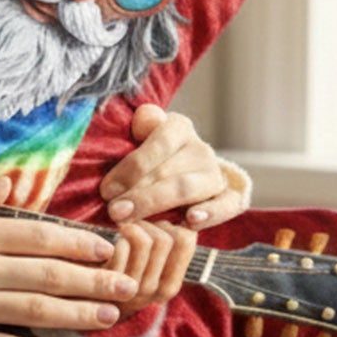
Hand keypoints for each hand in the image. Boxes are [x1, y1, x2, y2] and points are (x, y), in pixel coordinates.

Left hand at [100, 104, 245, 229]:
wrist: (184, 174)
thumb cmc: (149, 158)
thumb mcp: (139, 138)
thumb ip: (140, 128)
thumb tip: (142, 116)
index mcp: (178, 128)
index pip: (158, 143)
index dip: (131, 168)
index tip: (106, 190)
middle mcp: (200, 149)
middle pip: (168, 171)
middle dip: (137, 193)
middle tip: (113, 211)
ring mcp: (215, 175)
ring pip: (187, 189)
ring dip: (156, 204)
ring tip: (130, 217)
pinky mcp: (229, 197)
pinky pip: (226, 205)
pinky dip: (211, 213)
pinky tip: (191, 220)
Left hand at [106, 217, 196, 313]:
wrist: (88, 301)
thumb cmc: (122, 275)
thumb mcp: (150, 269)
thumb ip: (168, 249)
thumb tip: (185, 217)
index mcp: (170, 286)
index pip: (185, 241)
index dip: (173, 224)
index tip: (158, 226)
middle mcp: (153, 290)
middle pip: (165, 239)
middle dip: (150, 223)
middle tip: (138, 225)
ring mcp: (130, 287)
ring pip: (145, 241)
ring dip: (133, 227)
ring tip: (126, 229)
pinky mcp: (108, 281)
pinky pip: (122, 247)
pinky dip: (117, 239)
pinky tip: (111, 243)